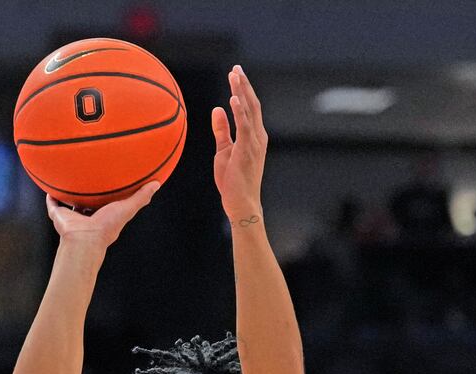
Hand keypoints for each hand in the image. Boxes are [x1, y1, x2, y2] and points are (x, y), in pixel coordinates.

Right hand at [45, 182, 159, 249]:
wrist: (84, 239)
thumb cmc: (107, 227)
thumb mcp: (127, 208)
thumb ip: (141, 197)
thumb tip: (156, 184)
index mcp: (102, 215)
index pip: (106, 203)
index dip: (108, 193)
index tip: (110, 180)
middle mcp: (87, 216)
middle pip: (87, 202)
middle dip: (88, 193)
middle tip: (88, 176)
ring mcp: (72, 217)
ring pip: (70, 203)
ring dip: (68, 194)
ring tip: (67, 179)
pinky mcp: (59, 216)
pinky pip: (53, 205)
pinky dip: (51, 198)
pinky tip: (50, 187)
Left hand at [212, 64, 265, 222]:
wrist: (242, 203)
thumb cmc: (233, 181)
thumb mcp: (224, 151)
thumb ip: (222, 130)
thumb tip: (218, 109)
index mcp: (253, 136)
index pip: (249, 108)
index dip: (243, 90)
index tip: (236, 74)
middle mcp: (257, 136)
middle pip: (251, 104)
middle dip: (244, 85)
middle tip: (236, 68)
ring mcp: (254, 143)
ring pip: (249, 111)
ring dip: (241, 92)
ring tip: (234, 75)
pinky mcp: (247, 150)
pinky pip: (244, 127)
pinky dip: (239, 111)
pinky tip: (233, 98)